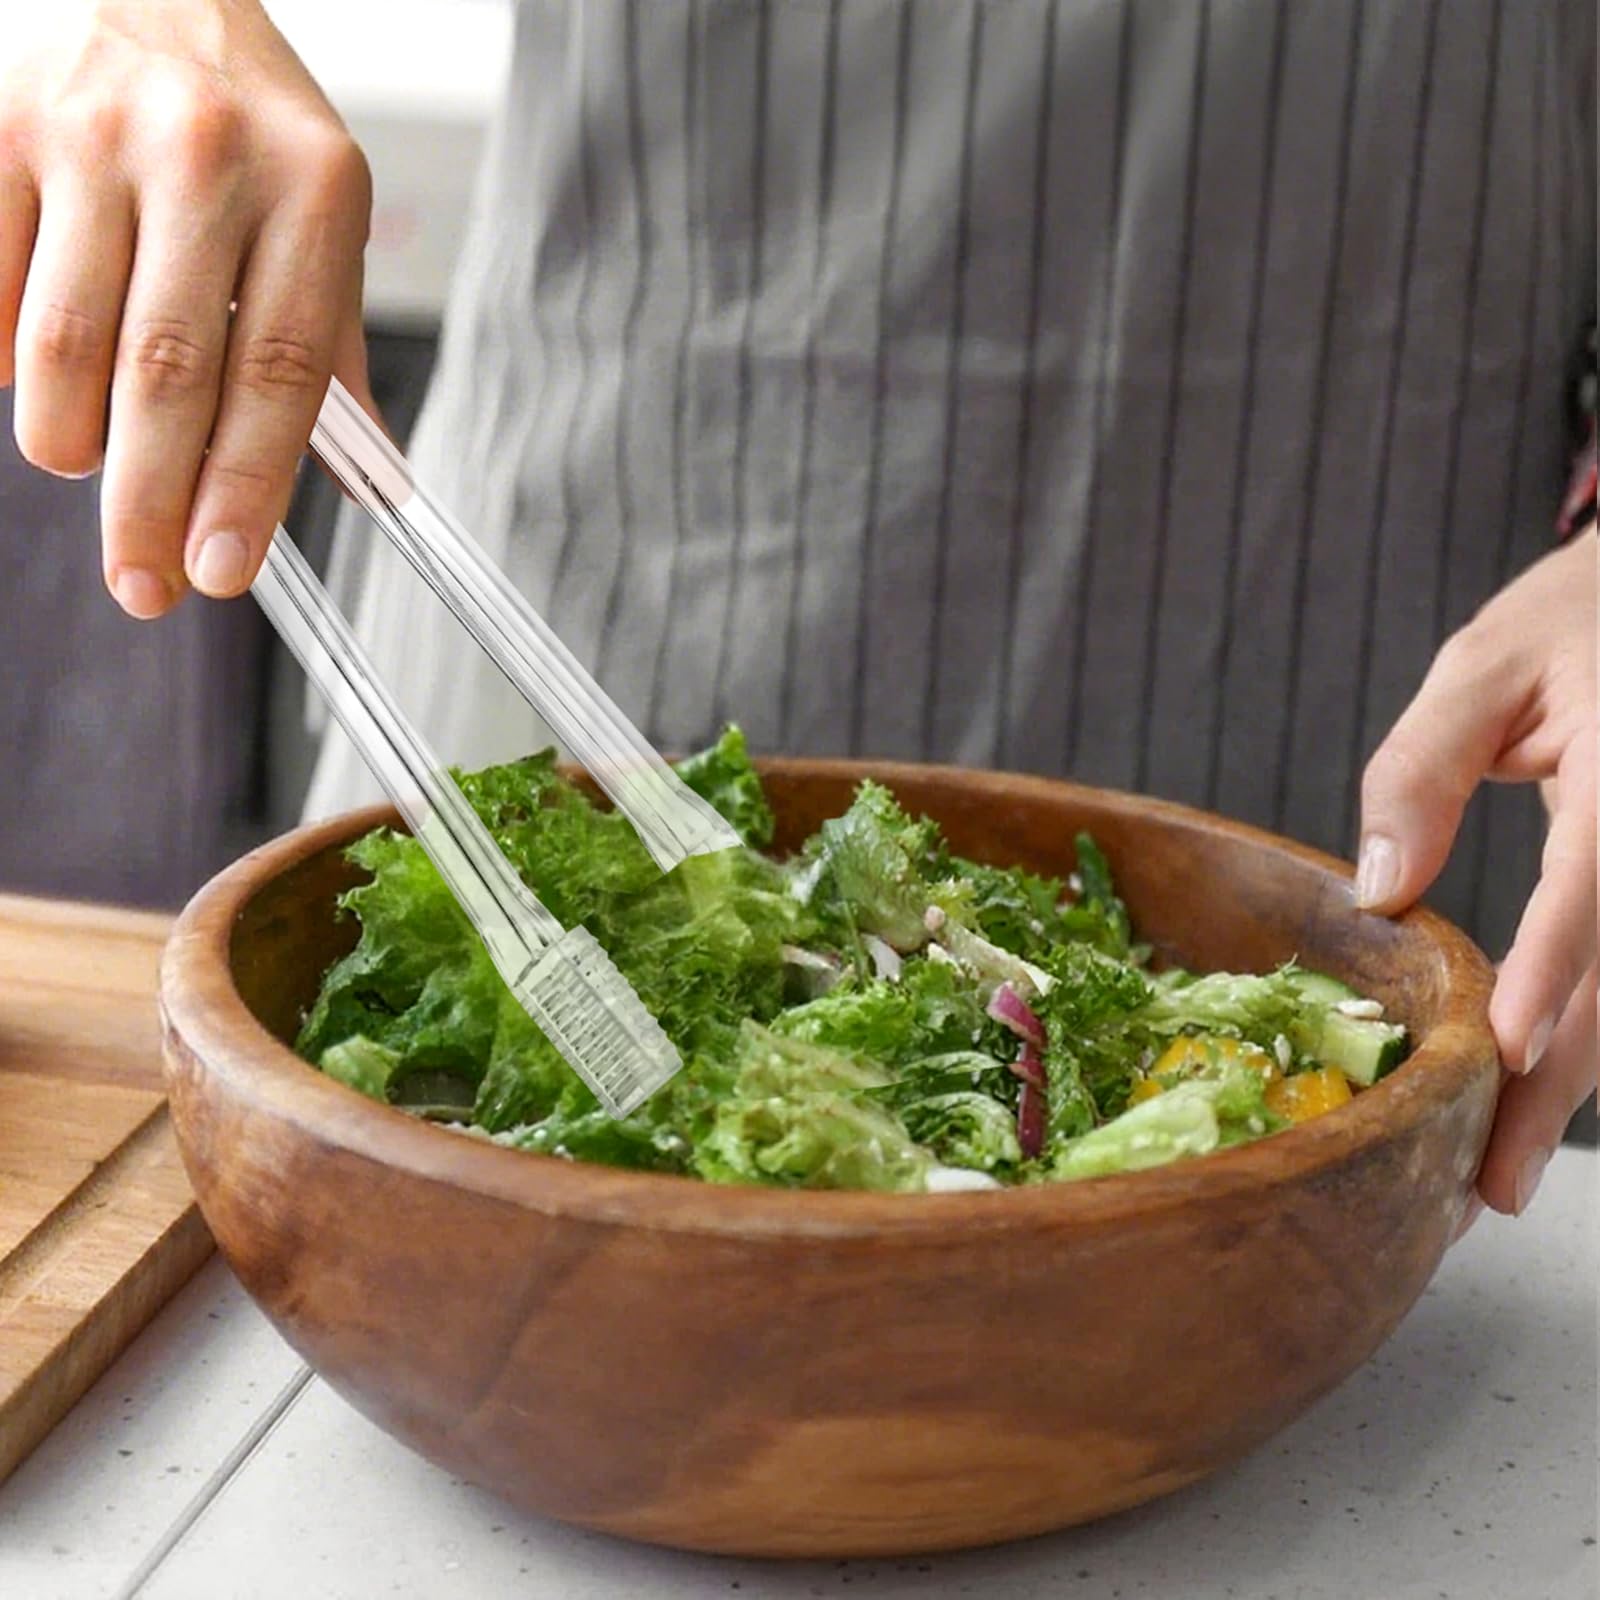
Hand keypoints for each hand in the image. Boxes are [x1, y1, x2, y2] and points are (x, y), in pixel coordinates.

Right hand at [0, 0, 374, 616]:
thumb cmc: (252, 129)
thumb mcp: (326, 217)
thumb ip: (332, 348)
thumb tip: (375, 484)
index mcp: (312, 189)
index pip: (280, 370)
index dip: (247, 485)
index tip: (222, 573)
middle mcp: (205, 157)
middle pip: (165, 373)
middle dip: (151, 505)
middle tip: (146, 590)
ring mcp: (92, 137)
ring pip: (63, 346)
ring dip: (72, 442)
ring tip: (91, 465)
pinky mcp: (0, 131)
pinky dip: (12, 365)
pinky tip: (42, 379)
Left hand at [1357, 530, 1596, 1220]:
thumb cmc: (1577, 620)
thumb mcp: (1483, 664)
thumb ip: (1421, 767)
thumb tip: (1380, 893)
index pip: (1595, 882)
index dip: (1553, 968)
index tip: (1505, 1053)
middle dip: (1560, 1082)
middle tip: (1495, 1181)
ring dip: (1580, 1080)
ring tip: (1507, 1168)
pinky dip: (1595, 1034)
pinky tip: (1543, 1093)